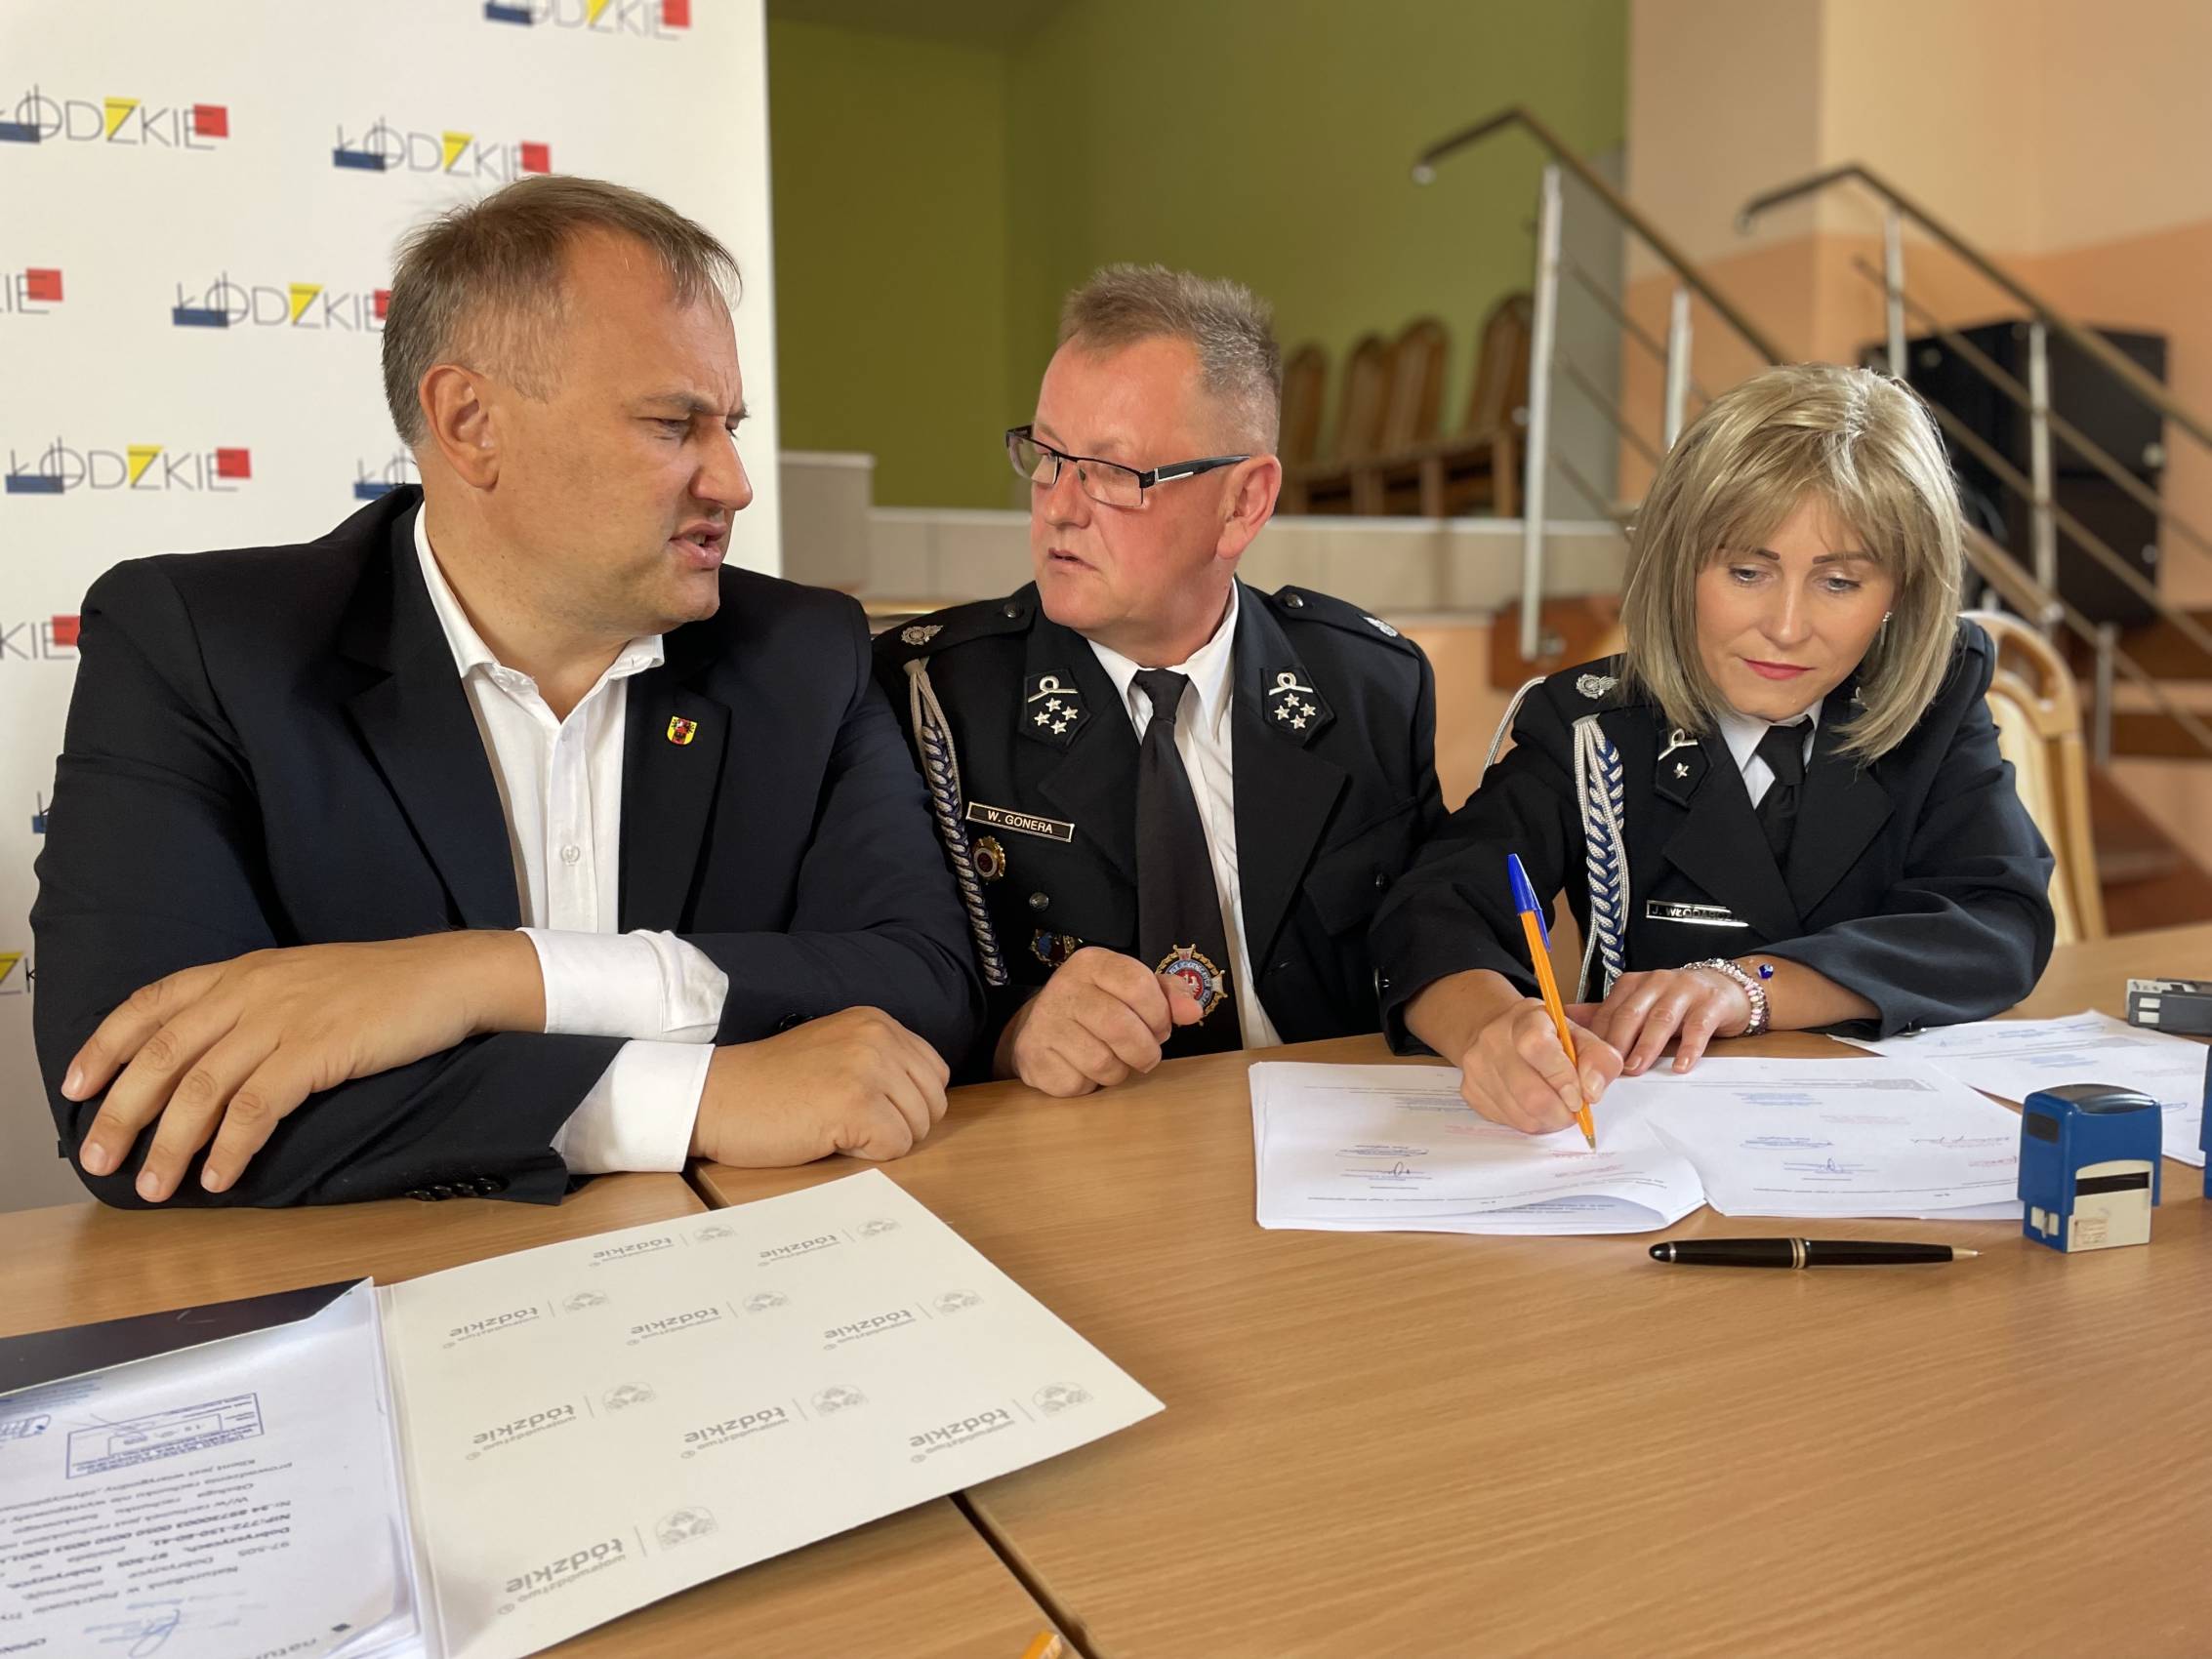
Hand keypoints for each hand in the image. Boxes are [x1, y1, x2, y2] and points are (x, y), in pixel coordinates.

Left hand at [65, 933, 544, 1200]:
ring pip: (201, 1087)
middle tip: (98, 1159)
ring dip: (170, 1144)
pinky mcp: (317, 1049)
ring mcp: (283, 1019)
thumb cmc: (381, 988)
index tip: (75, 1089)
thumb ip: (250, 1009)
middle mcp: (250, 991)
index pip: (150, 1006)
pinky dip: (231, 1146)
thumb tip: (207, 1062)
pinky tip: (219, 1177)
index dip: (104, 1047)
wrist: (445, 978)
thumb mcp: (300, 983)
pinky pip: (257, 1106)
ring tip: (155, 1186)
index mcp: (241, 972)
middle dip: (121, 1112)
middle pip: (162, 1055)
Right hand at [689, 1007, 950, 1164]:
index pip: (934, 1073)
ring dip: (880, 1140)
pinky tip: (829, 1138)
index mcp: (876, 1021)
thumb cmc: (770, 1084)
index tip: (865, 1106)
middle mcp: (877, 1037)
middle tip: (847, 1121)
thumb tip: (926, 1097)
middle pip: (932, 1103)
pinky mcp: (855, 1105)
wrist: (716, 1097)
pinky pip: (895, 1147)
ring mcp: (868, 1069)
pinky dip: (867, 1155)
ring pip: (917, 1127)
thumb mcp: (836, 1050)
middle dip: (899, 1124)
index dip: (907, 1103)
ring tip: (834, 1125)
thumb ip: (880, 1060)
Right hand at [995, 947, 1202, 1095]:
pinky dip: (1090, 1084)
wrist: (1040, 1027)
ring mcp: (1045, 1022)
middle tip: (1146, 1054)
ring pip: (1101, 1062)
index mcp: (1093, 963)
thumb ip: (1168, 995)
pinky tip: (1084, 1068)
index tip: (1160, 1026)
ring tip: (1113, 1059)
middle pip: (1120, 1026)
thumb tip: (1193, 1011)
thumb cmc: (1099, 1007)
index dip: (1159, 1013)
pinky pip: (1079, 1083)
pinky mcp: (1034, 1057)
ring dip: (1118, 1070)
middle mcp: (1064, 987)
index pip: (1138, 984)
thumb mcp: (1134, 989)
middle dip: (1145, 1050)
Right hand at [1455, 1000, 1621, 1134]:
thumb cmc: (1547, 1038)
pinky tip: (1534, 1106)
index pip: (1538, 1048)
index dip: (1563, 1078)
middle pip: (1530, 1093)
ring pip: (1522, 1115)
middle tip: (1573, 1110)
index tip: (1579, 1097)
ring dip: (1548, 1120)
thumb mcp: (1579, 1036)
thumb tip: (1591, 1091)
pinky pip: (1508, 1122)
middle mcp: (1493, 1039)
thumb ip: (1599, 1059)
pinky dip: (1530, 1122)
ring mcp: (1477, 1066)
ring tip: (1555, 1106)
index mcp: (1525, 1017)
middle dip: (1561, 1112)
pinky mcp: (1470, 1091)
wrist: (1502, 1035)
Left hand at [1572, 966, 1751, 1076]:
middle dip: (1617, 1042)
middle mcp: (1657, 983)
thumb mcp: (1641, 1005)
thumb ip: (1606, 1014)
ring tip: (1636, 1068)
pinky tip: (1681, 1065)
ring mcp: (1685, 991)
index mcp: (1634, 985)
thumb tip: (1563, 1019)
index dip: (1597, 1039)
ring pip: (1661, 1019)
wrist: (1725, 987)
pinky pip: (1698, 1026)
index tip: (1587, 1064)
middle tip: (1607, 1070)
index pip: (1610, 1012)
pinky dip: (1689, 1047)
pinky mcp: (1711, 1003)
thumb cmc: (1676, 1002)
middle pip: (1632, 1014)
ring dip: (1647, 1046)